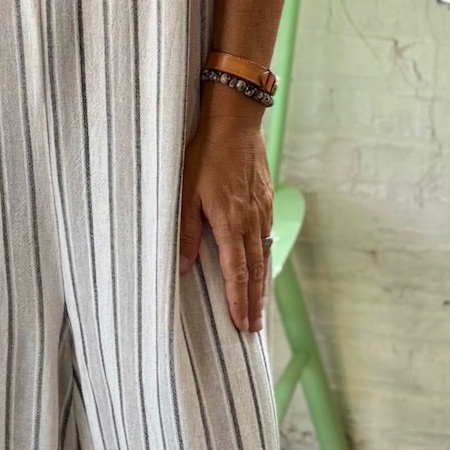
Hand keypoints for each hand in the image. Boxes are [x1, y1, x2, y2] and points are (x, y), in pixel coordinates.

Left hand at [177, 89, 272, 333]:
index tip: (240, 323)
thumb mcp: (185, 191)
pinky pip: (266, 236)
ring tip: (258, 306)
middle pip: (255, 270)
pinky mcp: (265, 199)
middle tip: (253, 328)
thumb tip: (183, 266)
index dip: (238, 300)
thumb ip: (185, 230)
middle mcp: (251, 220)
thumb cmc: (205, 153)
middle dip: (253, 302)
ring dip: (260, 283)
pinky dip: (264, 257)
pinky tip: (260, 264)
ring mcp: (262, 209)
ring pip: (263, 254)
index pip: (237, 272)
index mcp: (230, 222)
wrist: (235, 121)